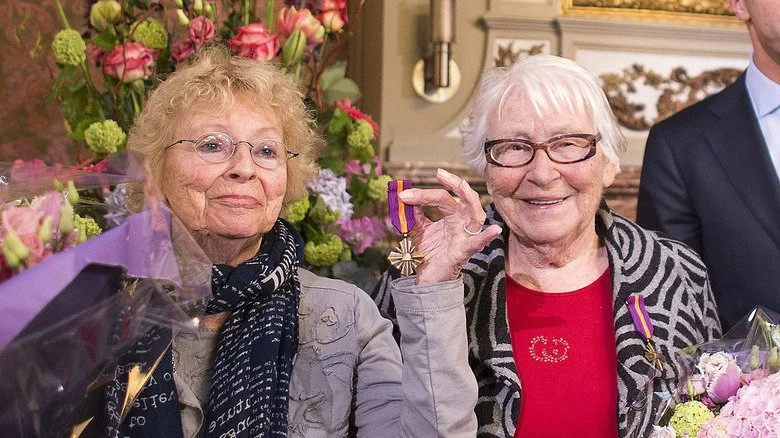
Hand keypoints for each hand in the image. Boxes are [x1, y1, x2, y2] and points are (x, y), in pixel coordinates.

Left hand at [398, 168, 501, 284]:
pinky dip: (486, 237)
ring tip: (462, 187)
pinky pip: (477, 243)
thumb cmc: (427, 253)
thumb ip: (412, 214)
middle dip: (452, 185)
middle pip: (461, 200)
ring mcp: (464, 237)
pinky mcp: (464, 252)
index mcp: (451, 217)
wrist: (426, 279)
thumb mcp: (416, 230)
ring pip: (476, 215)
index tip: (403, 193)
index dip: (423, 194)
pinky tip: (494, 230)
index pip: (442, 198)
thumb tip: (403, 197)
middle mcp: (461, 224)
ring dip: (470, 200)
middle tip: (439, 174)